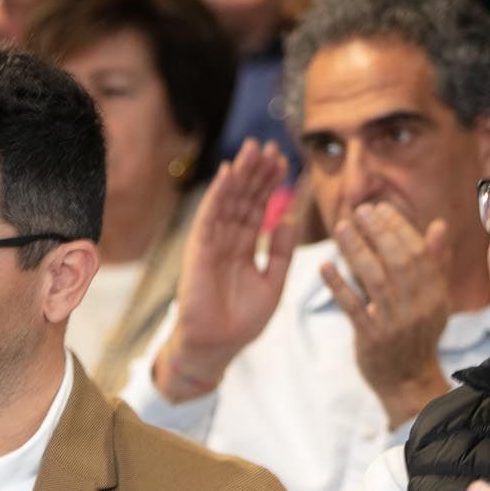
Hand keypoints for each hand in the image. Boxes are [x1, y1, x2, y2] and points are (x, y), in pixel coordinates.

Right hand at [152, 140, 295, 400]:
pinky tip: (228, 173)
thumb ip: (282, 252)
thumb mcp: (273, 282)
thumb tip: (291, 218)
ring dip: (240, 174)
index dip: (270, 185)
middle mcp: (227, 240)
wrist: (217, 345)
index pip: (259, 208)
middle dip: (256, 172)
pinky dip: (218, 194)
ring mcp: (212, 242)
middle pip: (244, 198)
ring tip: (253, 149)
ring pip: (228, 200)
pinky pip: (209, 216)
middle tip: (270, 145)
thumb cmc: (242, 320)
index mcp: (245, 247)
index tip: (284, 162)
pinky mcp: (198, 249)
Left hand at [324, 202, 451, 427]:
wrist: (409, 381)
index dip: (399, 228)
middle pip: (398, 262)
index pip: (418, 253)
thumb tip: (437, 225)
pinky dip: (338, 286)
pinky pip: (353, 308)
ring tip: (340, 228)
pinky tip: (324, 266)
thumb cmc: (418, 334)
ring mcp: (395, 323)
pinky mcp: (372, 339)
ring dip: (356, 251)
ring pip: (375, 280)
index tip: (380, 208)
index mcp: (435, 294)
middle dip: (378, 232)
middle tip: (359, 211)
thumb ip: (436, 263)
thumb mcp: (435, 300)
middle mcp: (418, 307)